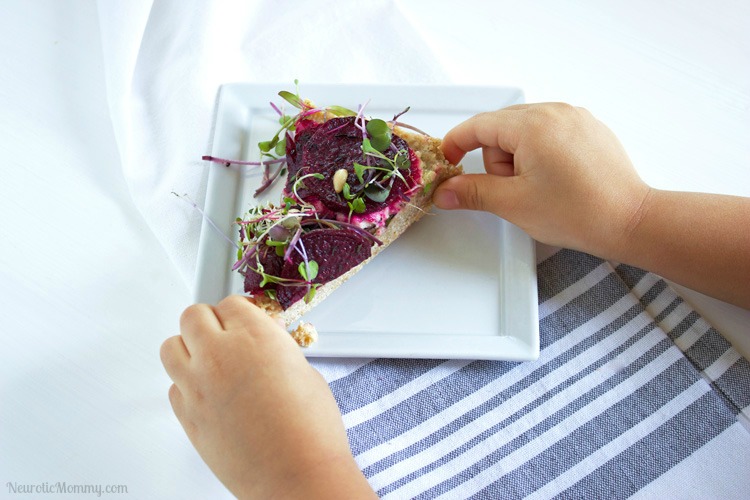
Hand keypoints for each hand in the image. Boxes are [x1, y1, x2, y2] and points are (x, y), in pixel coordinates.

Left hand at [160, 295, 374, 498]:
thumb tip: (264, 343)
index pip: (230, 303)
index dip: (239, 313)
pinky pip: (173, 386)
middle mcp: (221, 354)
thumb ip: (275, 349)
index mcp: (255, 336)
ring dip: (188, 348)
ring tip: (208, 360)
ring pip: (171, 347)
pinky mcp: (186, 415)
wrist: (296, 475)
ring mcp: (197, 385)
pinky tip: (208, 393)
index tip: (244, 320)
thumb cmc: (310, 430)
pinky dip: (186, 385)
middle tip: (224, 335)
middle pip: (193, 315)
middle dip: (210, 322)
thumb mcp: (304, 371)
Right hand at [434, 103, 651, 259]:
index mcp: (532, 124)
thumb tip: (445, 191)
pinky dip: (541, 153)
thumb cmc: (578, 212)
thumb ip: (473, 192)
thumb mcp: (514, 204)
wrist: (630, 221)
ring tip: (538, 187)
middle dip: (497, 159)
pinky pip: (550, 132)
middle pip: (502, 127)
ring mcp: (576, 118)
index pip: (479, 125)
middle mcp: (555, 111)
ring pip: (525, 130)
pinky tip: (555, 180)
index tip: (447, 161)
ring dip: (519, 157)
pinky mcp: (590, 129)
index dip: (456, 143)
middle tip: (512, 190)